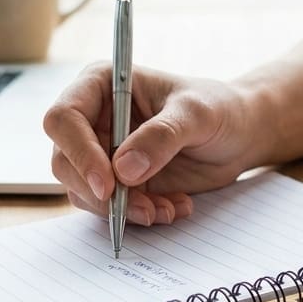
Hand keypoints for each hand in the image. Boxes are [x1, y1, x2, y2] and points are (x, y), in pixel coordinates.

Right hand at [44, 63, 261, 224]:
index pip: (64, 118)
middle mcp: (93, 119)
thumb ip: (162, 136)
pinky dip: (139, 216)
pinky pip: (110, 208)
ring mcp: (102, 153)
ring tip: (167, 208)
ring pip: (84, 192)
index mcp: (102, 85)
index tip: (108, 183)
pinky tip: (173, 207)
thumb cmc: (218, 108)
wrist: (238, 135)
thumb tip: (123, 169)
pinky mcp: (118, 182)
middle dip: (101, 193)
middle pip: (65, 161)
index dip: (78, 152)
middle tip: (142, 208)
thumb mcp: (197, 114)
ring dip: (122, 210)